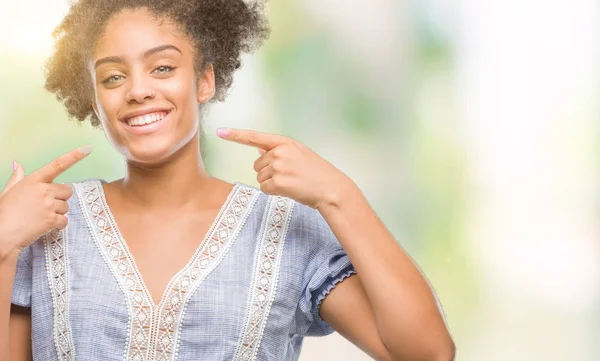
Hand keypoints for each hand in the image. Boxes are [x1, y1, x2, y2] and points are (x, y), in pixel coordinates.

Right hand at [0, 145, 91, 256]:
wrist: (1, 234)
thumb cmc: (3, 213)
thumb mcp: (8, 191)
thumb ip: (17, 178)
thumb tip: (17, 164)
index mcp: (33, 180)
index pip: (57, 165)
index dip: (74, 156)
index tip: (87, 148)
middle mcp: (43, 190)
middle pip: (66, 191)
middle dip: (60, 198)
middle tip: (45, 206)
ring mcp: (49, 204)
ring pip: (66, 206)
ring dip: (58, 212)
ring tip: (40, 217)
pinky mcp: (52, 219)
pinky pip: (65, 220)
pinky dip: (58, 225)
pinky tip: (45, 226)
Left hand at [217, 128, 355, 209]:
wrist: (331, 188)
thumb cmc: (317, 172)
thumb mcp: (299, 154)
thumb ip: (278, 150)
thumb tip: (258, 147)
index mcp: (285, 142)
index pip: (255, 137)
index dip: (236, 135)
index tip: (220, 132)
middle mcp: (279, 152)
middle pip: (257, 164)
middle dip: (268, 172)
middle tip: (288, 176)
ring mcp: (278, 167)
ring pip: (260, 177)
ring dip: (271, 183)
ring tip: (291, 183)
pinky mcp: (277, 182)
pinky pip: (264, 188)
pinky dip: (274, 192)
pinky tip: (288, 190)